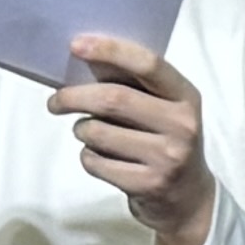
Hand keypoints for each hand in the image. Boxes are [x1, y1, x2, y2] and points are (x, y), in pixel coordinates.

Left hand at [55, 30, 215, 244]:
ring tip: (88, 133)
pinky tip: (101, 158)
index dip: (110, 50)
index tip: (76, 45)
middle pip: (113, 99)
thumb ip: (134, 85)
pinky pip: (95, 162)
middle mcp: (182, 125)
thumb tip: (84, 58)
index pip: (148, 64)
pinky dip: (87, 156)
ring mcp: (168, 157)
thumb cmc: (166, 142)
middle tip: (55, 101)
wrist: (189, 199)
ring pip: (98, 132)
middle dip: (74, 97)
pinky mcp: (148, 184)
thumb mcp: (164, 109)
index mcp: (186, 96)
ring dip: (81, 129)